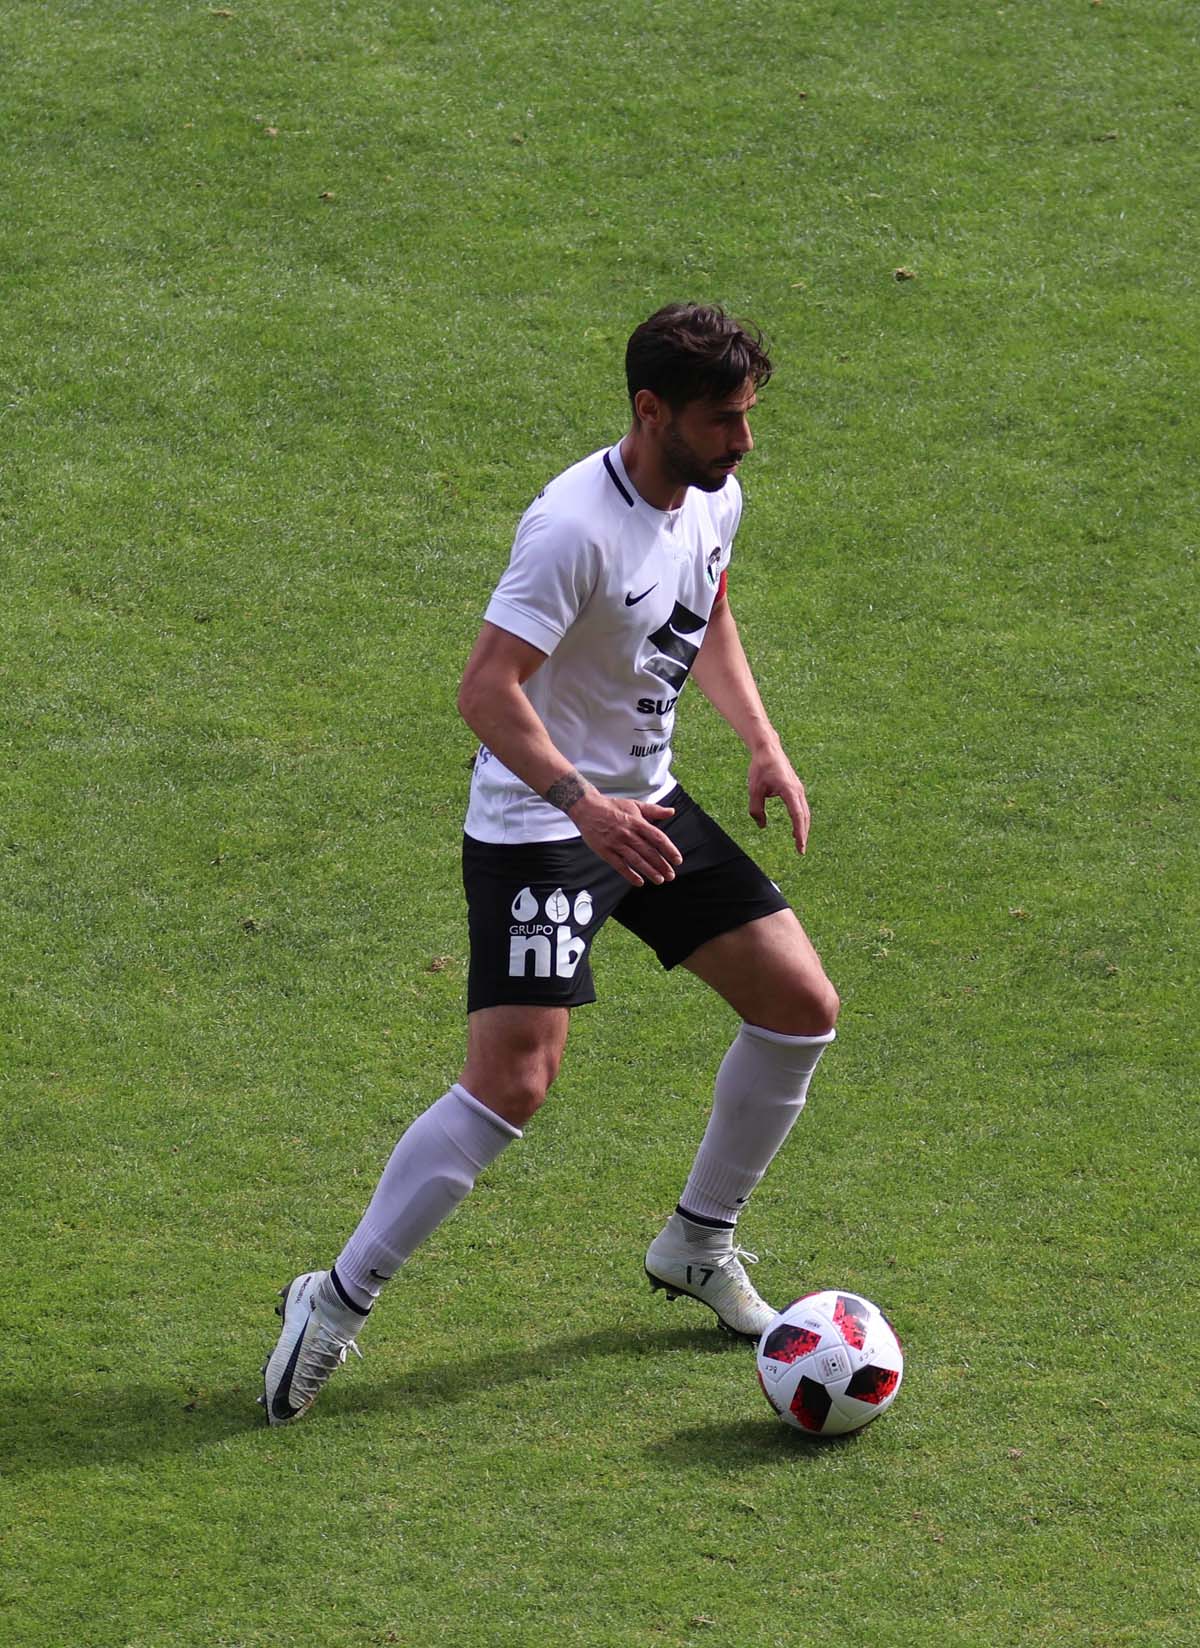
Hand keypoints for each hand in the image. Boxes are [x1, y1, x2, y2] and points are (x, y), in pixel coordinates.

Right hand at [567, 791, 681, 886]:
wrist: (587, 808)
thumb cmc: (612, 807)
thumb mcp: (634, 805)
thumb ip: (654, 810)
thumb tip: (671, 811)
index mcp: (636, 822)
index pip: (657, 838)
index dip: (669, 850)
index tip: (677, 860)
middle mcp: (627, 833)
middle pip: (648, 851)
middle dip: (661, 865)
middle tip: (671, 875)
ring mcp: (616, 843)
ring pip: (636, 860)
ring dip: (649, 871)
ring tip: (659, 880)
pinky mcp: (605, 851)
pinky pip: (619, 865)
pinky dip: (629, 874)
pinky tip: (639, 881)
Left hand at [748, 746, 810, 853]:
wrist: (768, 749)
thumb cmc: (760, 768)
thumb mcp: (754, 790)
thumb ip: (756, 809)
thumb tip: (762, 826)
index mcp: (789, 790)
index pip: (797, 816)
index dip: (799, 833)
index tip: (800, 847)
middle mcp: (798, 790)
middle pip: (804, 816)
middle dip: (803, 834)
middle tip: (800, 850)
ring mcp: (798, 789)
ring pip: (804, 812)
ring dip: (803, 827)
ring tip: (799, 842)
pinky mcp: (796, 788)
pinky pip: (801, 807)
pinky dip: (800, 819)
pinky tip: (796, 828)